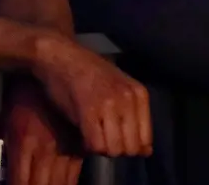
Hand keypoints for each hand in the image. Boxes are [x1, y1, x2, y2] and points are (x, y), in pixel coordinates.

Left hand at [0, 81, 83, 184]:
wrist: (56, 68)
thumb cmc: (25, 94)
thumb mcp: (6, 119)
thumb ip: (2, 145)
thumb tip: (0, 167)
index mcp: (25, 143)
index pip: (19, 182)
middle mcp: (47, 150)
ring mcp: (66, 148)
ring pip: (62, 183)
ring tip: (45, 184)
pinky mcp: (80, 145)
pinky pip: (75, 173)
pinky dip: (67, 183)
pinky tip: (61, 184)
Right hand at [31, 35, 151, 156]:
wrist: (61, 57)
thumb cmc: (89, 74)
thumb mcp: (120, 89)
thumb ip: (135, 118)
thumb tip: (147, 152)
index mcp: (139, 94)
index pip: (145, 139)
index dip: (130, 147)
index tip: (115, 140)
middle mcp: (129, 100)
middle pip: (130, 148)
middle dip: (115, 149)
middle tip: (101, 138)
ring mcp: (109, 105)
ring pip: (114, 149)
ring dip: (101, 149)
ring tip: (91, 135)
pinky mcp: (88, 112)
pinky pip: (95, 145)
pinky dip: (88, 147)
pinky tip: (82, 135)